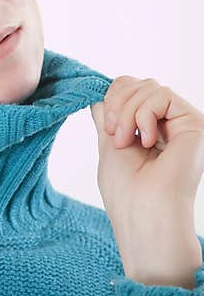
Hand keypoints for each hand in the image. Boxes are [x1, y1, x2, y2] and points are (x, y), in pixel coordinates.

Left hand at [89, 76, 203, 286]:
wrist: (144, 212)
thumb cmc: (125, 189)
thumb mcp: (109, 143)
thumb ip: (109, 116)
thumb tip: (100, 94)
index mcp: (147, 129)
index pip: (129, 89)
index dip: (112, 98)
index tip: (106, 127)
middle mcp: (167, 124)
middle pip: (137, 83)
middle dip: (117, 104)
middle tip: (115, 135)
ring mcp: (181, 124)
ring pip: (149, 86)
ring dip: (127, 112)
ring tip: (127, 141)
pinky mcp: (194, 124)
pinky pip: (163, 95)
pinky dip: (144, 113)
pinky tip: (146, 140)